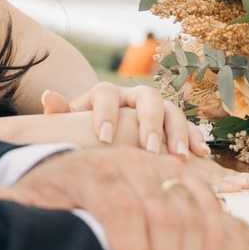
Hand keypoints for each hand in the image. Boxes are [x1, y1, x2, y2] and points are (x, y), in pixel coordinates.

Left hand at [0, 149, 248, 249]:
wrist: (80, 160)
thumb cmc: (54, 190)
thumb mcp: (30, 196)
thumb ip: (6, 202)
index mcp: (95, 170)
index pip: (124, 212)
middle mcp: (133, 164)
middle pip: (162, 217)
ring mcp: (161, 168)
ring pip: (189, 213)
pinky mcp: (182, 176)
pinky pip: (207, 205)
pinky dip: (214, 237)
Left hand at [40, 82, 208, 159]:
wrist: (105, 128)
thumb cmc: (85, 130)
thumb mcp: (70, 124)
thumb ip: (59, 113)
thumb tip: (48, 97)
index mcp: (105, 94)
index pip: (105, 93)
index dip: (105, 113)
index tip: (103, 139)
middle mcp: (133, 96)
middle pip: (147, 97)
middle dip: (149, 122)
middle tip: (149, 148)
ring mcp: (156, 108)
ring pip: (171, 110)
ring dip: (177, 132)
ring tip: (179, 156)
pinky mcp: (172, 122)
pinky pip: (188, 124)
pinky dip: (194, 137)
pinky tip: (200, 154)